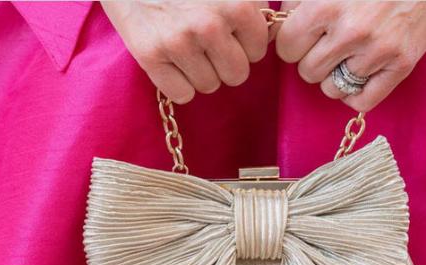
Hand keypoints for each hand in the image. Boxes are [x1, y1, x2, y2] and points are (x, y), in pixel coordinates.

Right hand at [102, 1, 268, 103]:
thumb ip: (251, 5)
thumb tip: (275, 31)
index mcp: (236, 4)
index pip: (258, 51)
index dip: (244, 44)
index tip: (228, 32)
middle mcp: (208, 25)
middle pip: (236, 75)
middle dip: (225, 63)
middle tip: (207, 43)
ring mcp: (177, 42)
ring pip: (209, 86)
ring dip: (200, 72)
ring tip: (184, 44)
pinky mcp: (150, 55)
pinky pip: (182, 94)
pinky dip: (177, 83)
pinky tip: (170, 59)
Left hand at [275, 1, 425, 111]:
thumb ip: (297, 1)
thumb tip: (272, 30)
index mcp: (326, 4)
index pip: (286, 49)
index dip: (293, 43)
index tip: (305, 36)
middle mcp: (351, 31)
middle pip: (308, 72)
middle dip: (313, 58)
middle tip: (330, 42)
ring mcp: (379, 50)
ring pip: (331, 89)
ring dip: (335, 76)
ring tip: (350, 53)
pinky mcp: (402, 64)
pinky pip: (362, 102)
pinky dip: (356, 94)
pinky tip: (361, 74)